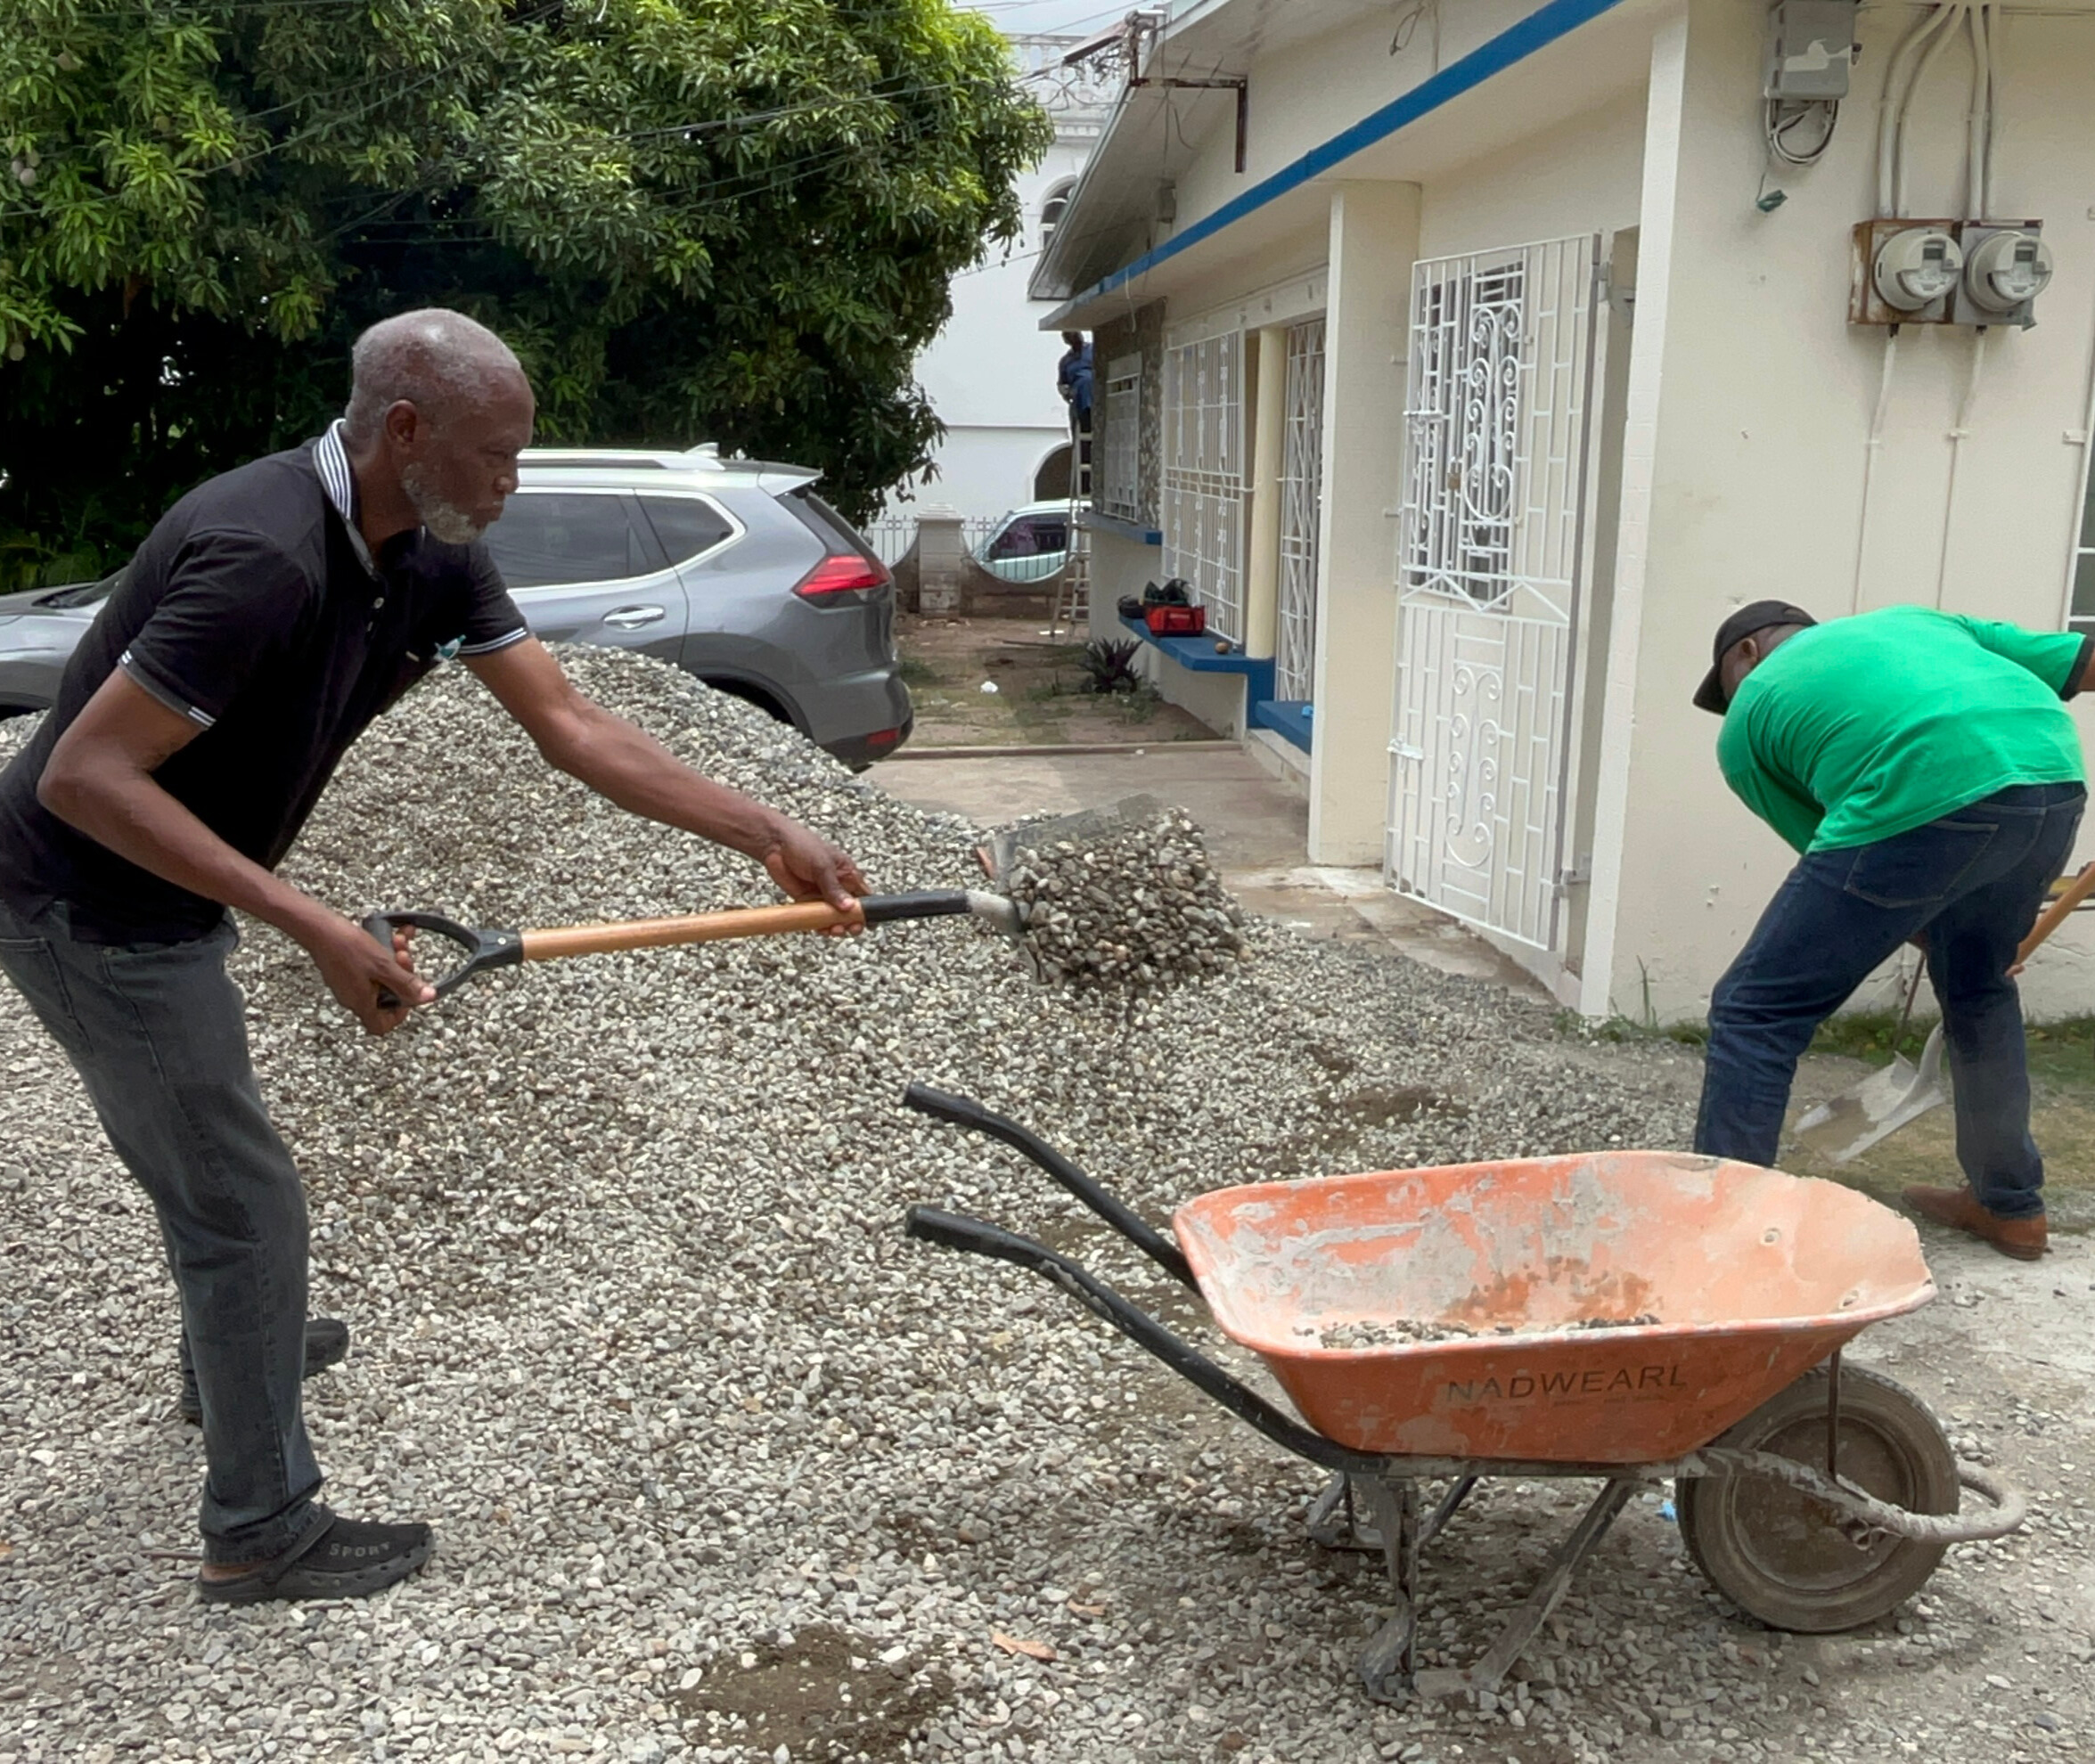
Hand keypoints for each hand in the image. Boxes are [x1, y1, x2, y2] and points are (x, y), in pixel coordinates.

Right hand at [306, 915, 434, 1033]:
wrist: (318, 927)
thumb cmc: (347, 947)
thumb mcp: (384, 966)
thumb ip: (406, 983)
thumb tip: (428, 998)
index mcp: (361, 1003)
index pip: (382, 1025)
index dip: (399, 1014)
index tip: (408, 995)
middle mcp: (353, 997)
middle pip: (387, 996)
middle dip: (402, 975)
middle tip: (405, 955)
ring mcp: (349, 982)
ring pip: (382, 976)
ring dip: (395, 959)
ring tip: (400, 941)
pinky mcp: (347, 968)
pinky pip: (372, 965)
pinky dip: (384, 952)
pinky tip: (394, 934)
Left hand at [759, 817, 867, 928]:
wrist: (775, 845)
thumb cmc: (802, 845)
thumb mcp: (822, 865)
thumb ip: (835, 888)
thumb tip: (849, 907)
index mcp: (847, 874)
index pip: (864, 895)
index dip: (867, 910)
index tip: (867, 924)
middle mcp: (837, 886)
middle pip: (850, 910)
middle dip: (852, 922)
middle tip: (850, 929)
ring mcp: (822, 894)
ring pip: (834, 917)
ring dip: (836, 926)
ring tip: (833, 930)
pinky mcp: (807, 900)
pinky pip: (816, 918)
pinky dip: (819, 925)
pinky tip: (821, 929)